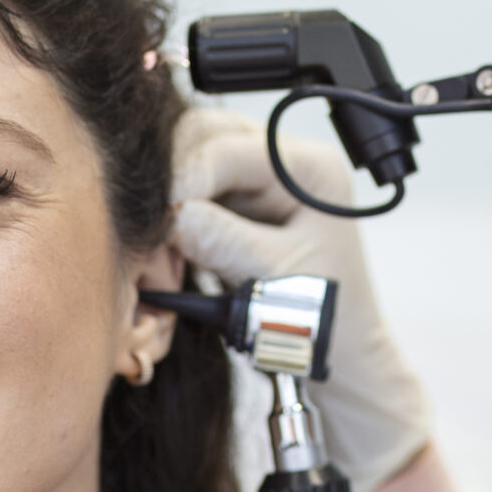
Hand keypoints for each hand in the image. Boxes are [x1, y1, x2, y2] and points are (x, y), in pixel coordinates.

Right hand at [173, 109, 433, 489]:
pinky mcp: (238, 203)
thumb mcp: (274, 278)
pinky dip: (172, 216)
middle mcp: (284, 161)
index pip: (228, 148)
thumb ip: (221, 240)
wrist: (339, 354)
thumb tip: (167, 215)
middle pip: (204, 137)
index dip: (182, 178)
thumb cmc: (324, 319)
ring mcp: (259, 179)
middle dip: (171, 179)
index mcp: (309, 168)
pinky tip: (167, 248)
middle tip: (152, 231)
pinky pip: (192, 192)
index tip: (153, 220)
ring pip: (190, 160)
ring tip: (160, 246)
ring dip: (168, 197)